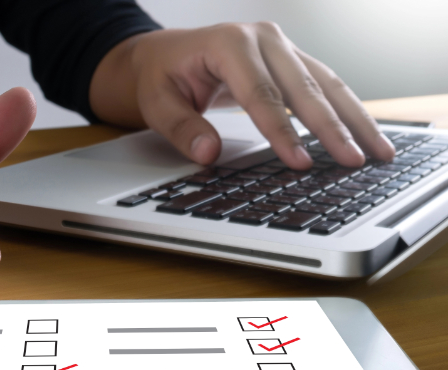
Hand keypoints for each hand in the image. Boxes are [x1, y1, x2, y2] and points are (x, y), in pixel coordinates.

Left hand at [90, 23, 394, 169]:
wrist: (168, 54)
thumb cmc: (163, 76)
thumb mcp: (158, 103)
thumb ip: (182, 128)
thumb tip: (208, 153)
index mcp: (228, 43)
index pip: (260, 94)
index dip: (281, 131)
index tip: (299, 162)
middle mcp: (262, 39)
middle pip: (303, 87)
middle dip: (331, 128)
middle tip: (353, 161)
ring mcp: (281, 47)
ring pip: (326, 83)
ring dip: (354, 119)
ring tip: (379, 151)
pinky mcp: (291, 60)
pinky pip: (325, 84)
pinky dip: (346, 110)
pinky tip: (364, 133)